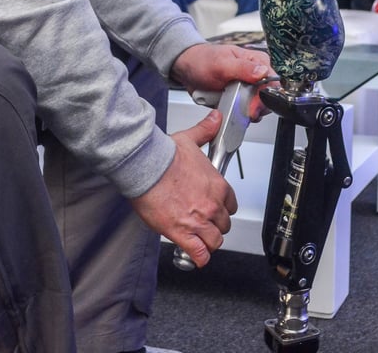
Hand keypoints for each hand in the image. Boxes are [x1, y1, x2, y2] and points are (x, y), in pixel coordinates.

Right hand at [130, 110, 237, 267]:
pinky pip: (199, 254)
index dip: (222, 208)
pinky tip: (196, 256)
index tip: (214, 208)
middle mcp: (212, 205)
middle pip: (224, 225)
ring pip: (215, 241)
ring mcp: (198, 221)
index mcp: (217, 185)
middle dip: (215, 225)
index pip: (231, 205)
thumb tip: (214, 120)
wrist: (146, 167)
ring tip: (199, 239)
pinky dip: (199, 257)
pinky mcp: (182, 233)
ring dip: (208, 241)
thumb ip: (205, 130)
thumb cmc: (165, 156)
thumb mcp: (190, 140)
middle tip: (203, 222)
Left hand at [171, 42, 273, 120]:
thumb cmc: (203, 60)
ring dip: (246, 112)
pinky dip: (239, 115)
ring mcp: (249, 88)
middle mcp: (256, 75)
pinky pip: (246, 112)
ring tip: (232, 107)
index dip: (265, 96)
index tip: (253, 105)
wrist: (188, 69)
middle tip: (242, 109)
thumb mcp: (221, 63)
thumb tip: (262, 71)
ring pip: (258, 107)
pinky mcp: (241, 99)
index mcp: (257, 61)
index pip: (272, 82)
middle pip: (268, 98)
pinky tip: (230, 110)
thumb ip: (243, 68)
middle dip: (256, 107)